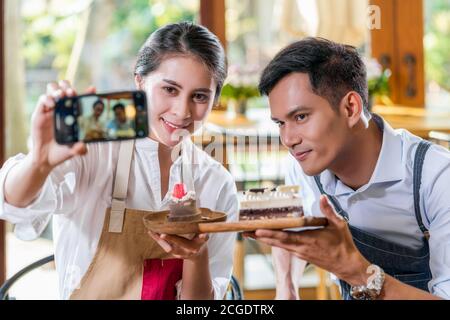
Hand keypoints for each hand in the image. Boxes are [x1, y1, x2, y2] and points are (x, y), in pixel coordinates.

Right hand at [30, 80, 95, 170]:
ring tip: (61, 96)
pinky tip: (52, 105)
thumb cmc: (63, 151)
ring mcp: (51, 110)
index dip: (87, 93)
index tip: (92, 89)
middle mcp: (63, 109)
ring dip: (58, 89)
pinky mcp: (39, 113)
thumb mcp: (75, 150)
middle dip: (68, 87)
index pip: (80, 99)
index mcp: (74, 114)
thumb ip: (81, 148)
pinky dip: (47, 98)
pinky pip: (43, 99)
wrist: (47, 159)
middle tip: (71, 92)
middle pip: (65, 89)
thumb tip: (83, 144)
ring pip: (53, 90)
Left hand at [148, 231, 208, 260]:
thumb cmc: (198, 239)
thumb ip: (199, 228)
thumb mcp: (201, 234)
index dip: (202, 237)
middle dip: (172, 239)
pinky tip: (151, 232)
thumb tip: (192, 212)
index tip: (202, 234)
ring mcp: (182, 253)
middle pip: (182, 244)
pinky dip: (157, 239)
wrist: (196, 254)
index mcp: (199, 243)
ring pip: (170, 248)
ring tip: (153, 232)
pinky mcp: (175, 254)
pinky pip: (164, 247)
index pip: (202, 239)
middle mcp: (191, 249)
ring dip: (161, 240)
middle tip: (163, 234)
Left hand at [248, 195, 370, 285]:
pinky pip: (284, 248)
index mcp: (308, 240)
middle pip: (276, 242)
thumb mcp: (338, 225)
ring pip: (279, 245)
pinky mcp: (301, 255)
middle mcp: (301, 248)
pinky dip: (274, 242)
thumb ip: (328, 211)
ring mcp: (300, 253)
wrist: (347, 265)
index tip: (257, 230)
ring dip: (265, 239)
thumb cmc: (343, 245)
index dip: (271, 234)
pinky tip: (267, 238)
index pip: (285, 237)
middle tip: (245, 231)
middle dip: (260, 236)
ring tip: (251, 233)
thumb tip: (323, 196)